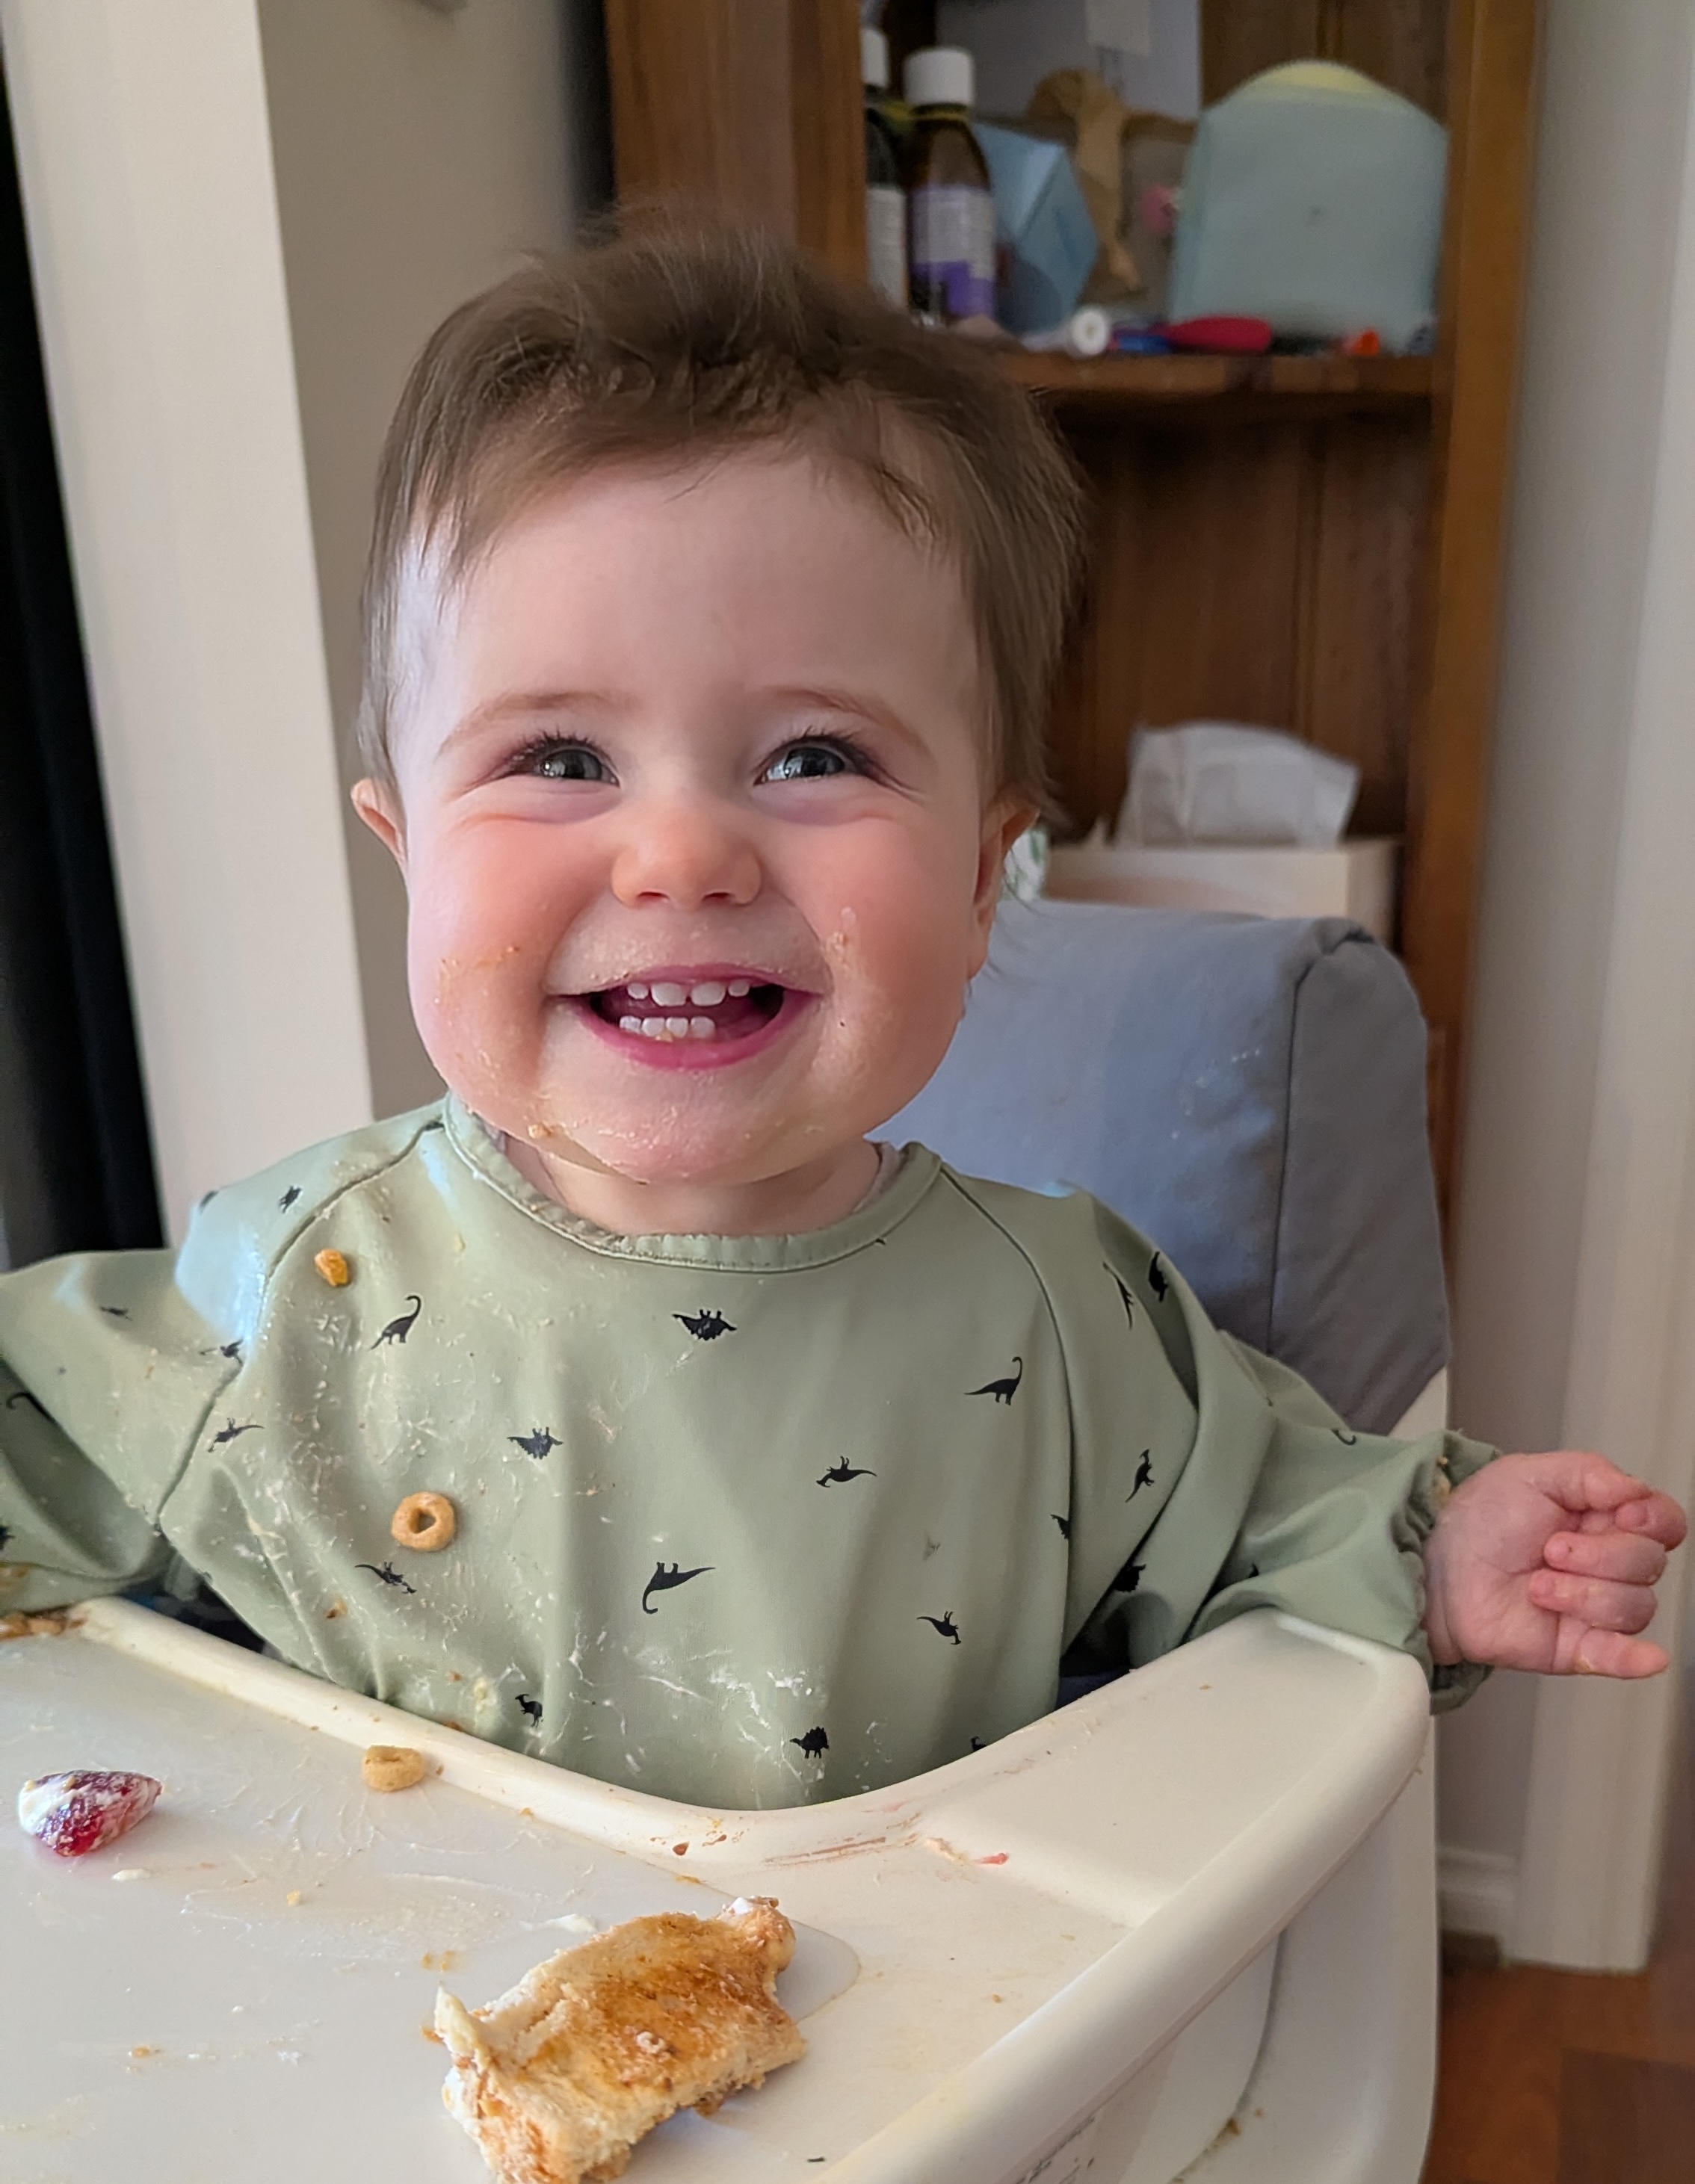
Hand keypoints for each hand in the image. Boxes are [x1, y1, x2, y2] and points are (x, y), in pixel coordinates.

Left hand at [1423, 1451, 1685, 1676]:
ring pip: (1634, 1606)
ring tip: (1537, 1585)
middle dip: (1599, 1554)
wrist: (1435, 1568)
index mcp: (1603, 1517)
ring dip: (1581, 1593)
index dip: (1654, 1519)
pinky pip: (1620, 1658)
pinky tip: (1644, 1656)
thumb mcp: (1528, 1475)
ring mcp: (1593, 1606)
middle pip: (1649, 1563)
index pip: (1663, 1521)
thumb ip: (1588, 1473)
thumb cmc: (1478, 1522)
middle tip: (1551, 1548)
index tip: (1623, 1514)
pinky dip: (1635, 1658)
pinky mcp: (1576, 1645)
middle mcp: (1606, 1563)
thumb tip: (1633, 1489)